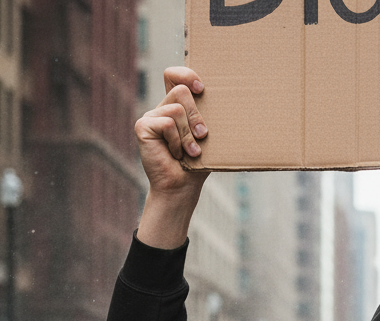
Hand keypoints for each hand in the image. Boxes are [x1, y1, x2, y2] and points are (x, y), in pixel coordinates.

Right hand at [135, 67, 210, 248]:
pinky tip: (175, 155)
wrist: (182, 188)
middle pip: (181, 91)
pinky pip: (167, 124)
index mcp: (176, 107)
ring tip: (190, 152)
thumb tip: (236, 101)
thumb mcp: (207, 138)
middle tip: (202, 136)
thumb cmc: (198, 164)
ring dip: (188, 135)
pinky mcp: (143, 126)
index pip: (174, 76)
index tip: (201, 88)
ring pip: (176, 109)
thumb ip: (209, 118)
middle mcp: (161, 108)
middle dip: (196, 116)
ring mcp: (150, 116)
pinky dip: (177, 142)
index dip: (186, 74)